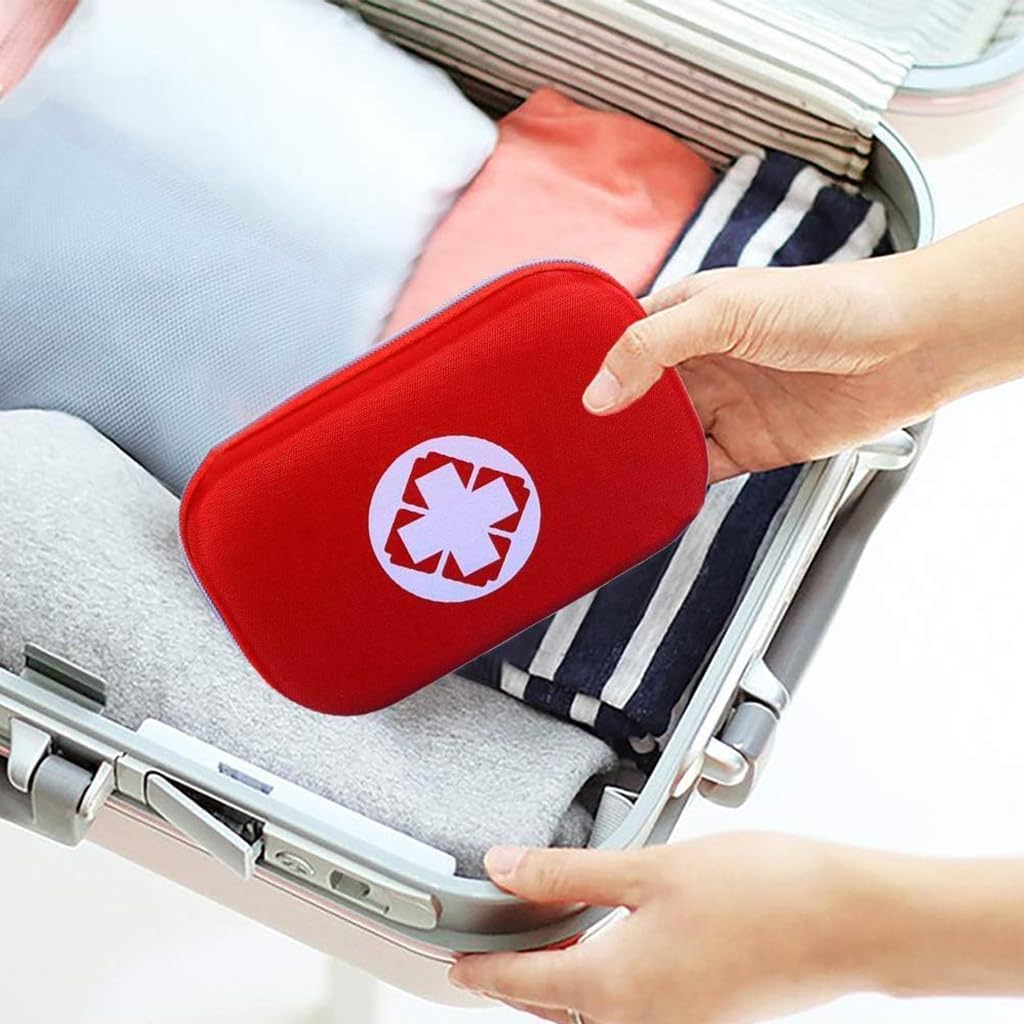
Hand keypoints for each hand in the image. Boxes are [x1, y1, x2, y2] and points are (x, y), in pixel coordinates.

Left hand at [450, 832, 874, 1023]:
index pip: (521, 984)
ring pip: (591, 1015)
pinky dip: (603, 988)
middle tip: (489, 954)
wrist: (849, 923)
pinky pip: (631, 1012)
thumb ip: (567, 874)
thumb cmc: (760, 893)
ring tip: (541, 947)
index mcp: (614, 989)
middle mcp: (641, 1023)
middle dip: (515, 984)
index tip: (456, 963)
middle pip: (552, 1009)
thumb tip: (504, 870)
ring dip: (558, 988)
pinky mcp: (706, 1018)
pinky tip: (608, 950)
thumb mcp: (648, 869)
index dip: (482, 969)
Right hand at [583, 205, 1023, 481]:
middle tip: (561, 443)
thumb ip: (654, 347)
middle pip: (635, 395)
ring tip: (590, 472)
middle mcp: (699, 361)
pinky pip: (698, 470)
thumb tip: (597, 394)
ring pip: (662, 437)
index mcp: (687, 314)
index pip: (621, 340)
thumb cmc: (827, 305)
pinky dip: (674, 482)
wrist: (907, 347)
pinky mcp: (748, 446)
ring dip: (635, 453)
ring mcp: (723, 405)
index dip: (587, 364)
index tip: (546, 391)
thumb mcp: (725, 311)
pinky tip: (649, 489)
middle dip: (604, 417)